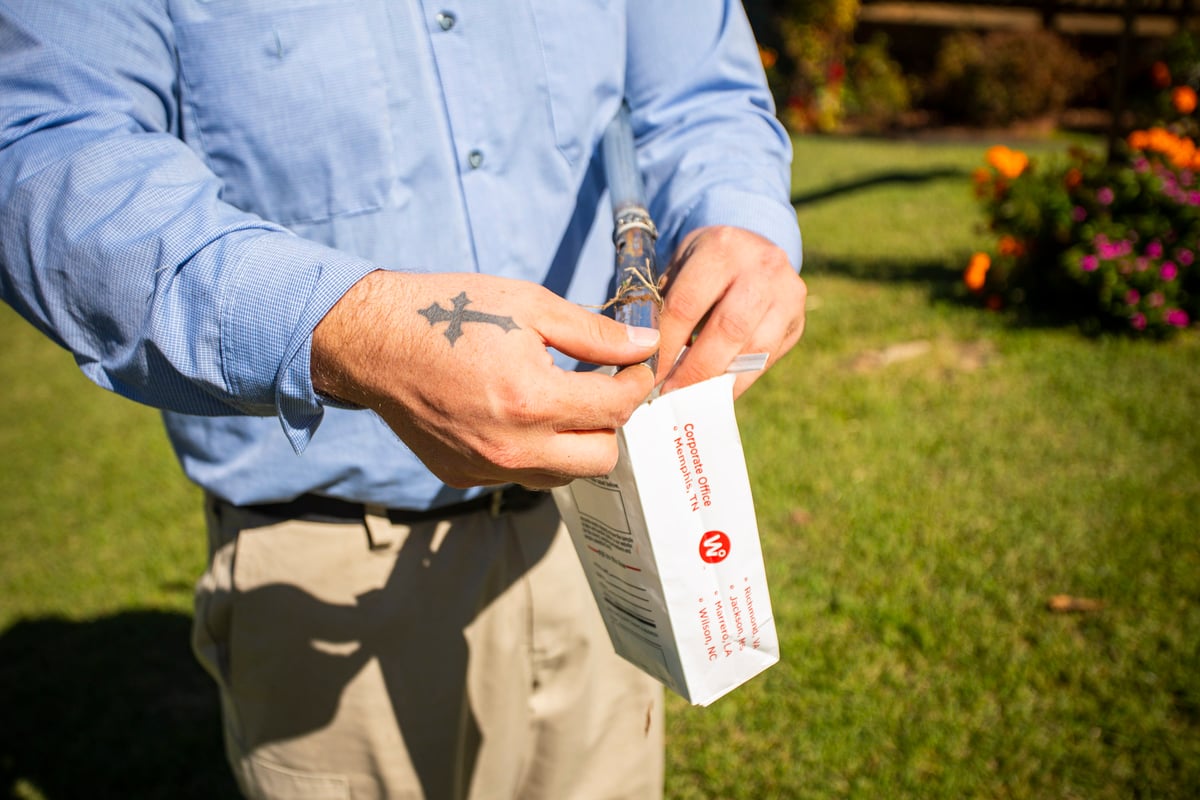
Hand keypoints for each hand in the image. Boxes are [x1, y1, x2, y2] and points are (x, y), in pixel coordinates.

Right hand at [311, 270, 658, 488]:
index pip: (617, 407)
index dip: (636, 381)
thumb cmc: (453, 312)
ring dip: (574, 444)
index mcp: (532, 400)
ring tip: (559, 403)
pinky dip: (533, 452)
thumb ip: (595, 334)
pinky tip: (515, 415)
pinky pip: (520, 476)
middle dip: (610, 421)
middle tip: (599, 388)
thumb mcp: (530, 305)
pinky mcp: (464, 477)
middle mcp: (512, 447)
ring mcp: (486, 469)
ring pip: (564, 475)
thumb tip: (647, 346)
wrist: (374, 341)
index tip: (632, 364)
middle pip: (602, 458)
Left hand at [656, 226, 805, 395]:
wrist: (753, 249)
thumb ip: (665, 306)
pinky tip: (716, 392)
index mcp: (722, 248)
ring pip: (754, 350)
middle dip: (695, 369)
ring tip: (692, 398)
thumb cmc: (704, 265)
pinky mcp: (798, 321)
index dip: (667, 345)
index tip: (649, 374)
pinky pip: (767, 360)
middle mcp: (762, 267)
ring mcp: (787, 294)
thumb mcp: (680, 268)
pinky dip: (738, 381)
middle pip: (728, 329)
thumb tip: (646, 361)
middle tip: (671, 394)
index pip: (688, 304)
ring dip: (719, 380)